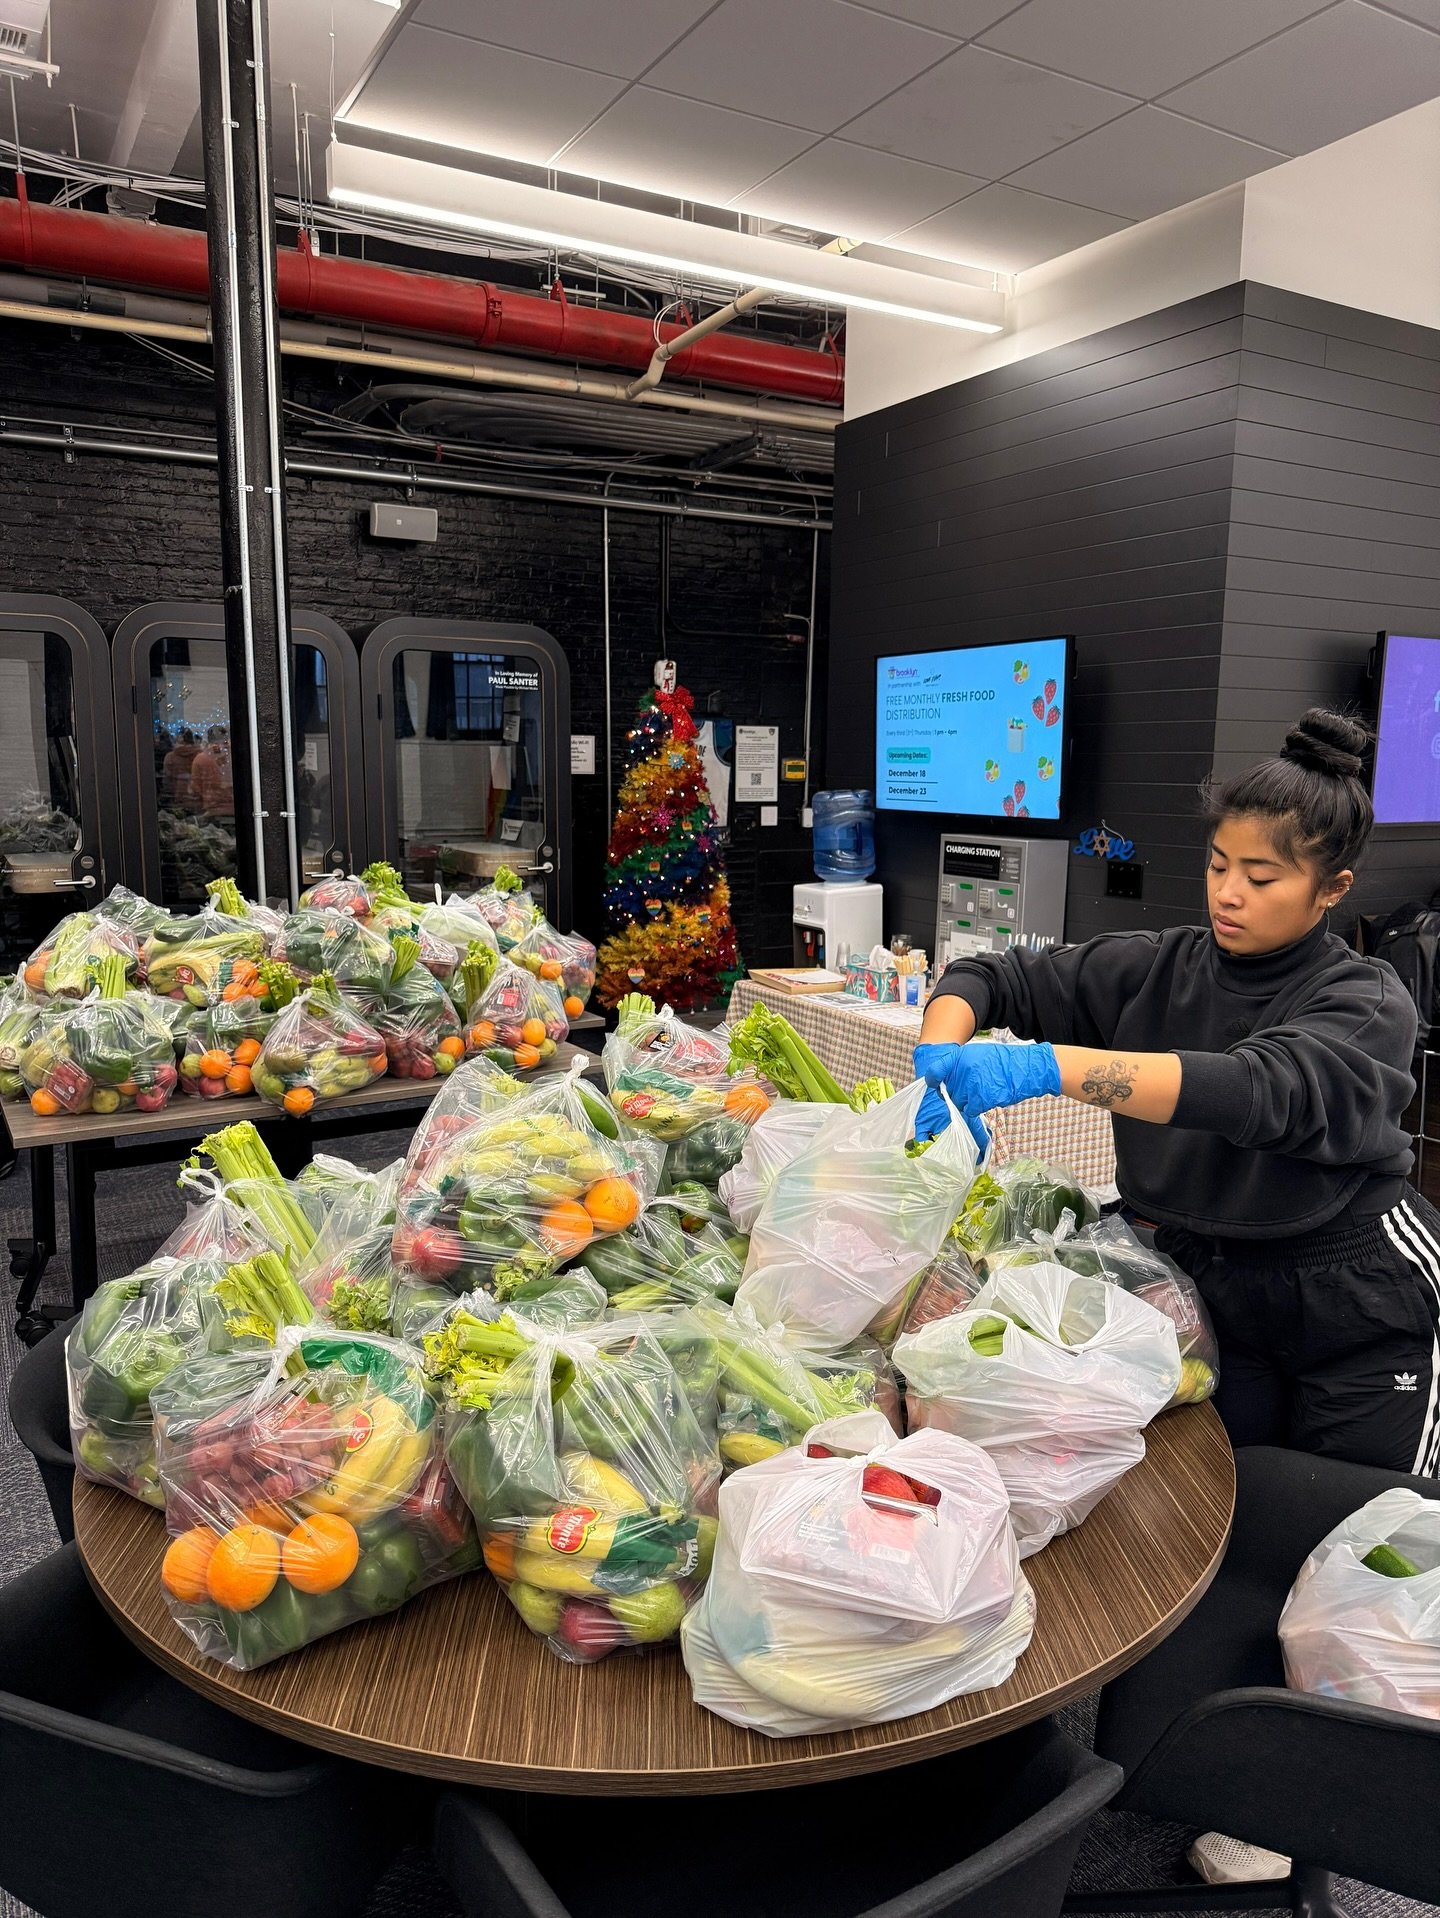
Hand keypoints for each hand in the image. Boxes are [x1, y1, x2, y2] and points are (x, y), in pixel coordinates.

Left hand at [913, 1040, 1060, 1150]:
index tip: (934, 1084)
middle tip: (968, 1089)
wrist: (1025, 1069)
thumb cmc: (1002, 1062)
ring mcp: (971, 1085)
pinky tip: (986, 1098)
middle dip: (954, 1093)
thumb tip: (942, 1080)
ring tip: (981, 1091)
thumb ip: (959, 1065)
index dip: (933, 1080)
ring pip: (958, 1102)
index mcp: (961, 1056)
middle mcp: (963, 1070)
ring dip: (966, 1101)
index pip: (936, 1070)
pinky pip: (970, 1109)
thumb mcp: (977, 1054)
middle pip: (947, 1090)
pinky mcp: (981, 1099)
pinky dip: (975, 1107)